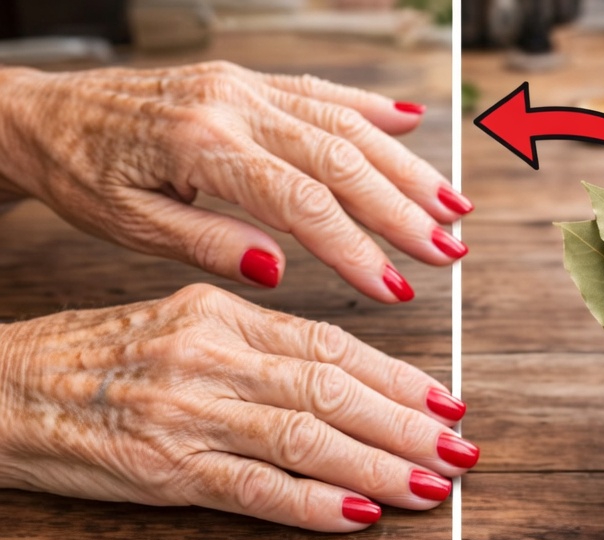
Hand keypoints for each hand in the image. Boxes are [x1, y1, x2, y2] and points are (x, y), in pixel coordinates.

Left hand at [0, 63, 470, 301]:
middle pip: (339, 158)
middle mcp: (232, 104)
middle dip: (402, 209)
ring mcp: (244, 86)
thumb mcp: (130, 227)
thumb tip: (277, 271)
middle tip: (448, 250)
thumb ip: (207, 244)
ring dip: (405, 167)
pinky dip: (371, 110)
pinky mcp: (247, 81)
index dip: (355, 249)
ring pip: (344, 123)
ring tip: (451, 205)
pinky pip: (322, 91)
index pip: (301, 202)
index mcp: (202, 144)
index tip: (394, 289)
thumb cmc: (83, 174)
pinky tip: (411, 126)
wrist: (48, 115)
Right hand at [0, 283, 474, 528]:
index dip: (398, 379)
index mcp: (221, 315)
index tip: (447, 403)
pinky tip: (362, 515)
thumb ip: (256, 349)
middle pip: (333, 391)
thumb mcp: (179, 329)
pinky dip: (315, 504)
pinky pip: (257, 489)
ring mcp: (189, 413)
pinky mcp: (166, 470)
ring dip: (381, 467)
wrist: (3, 393)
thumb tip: (334, 377)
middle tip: (462, 451)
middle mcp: (212, 355)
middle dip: (408, 426)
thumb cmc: (94, 365)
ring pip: (308, 438)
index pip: (330, 347)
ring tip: (434, 487)